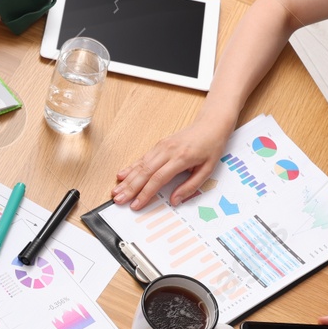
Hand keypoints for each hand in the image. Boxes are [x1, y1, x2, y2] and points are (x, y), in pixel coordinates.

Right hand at [112, 115, 231, 209]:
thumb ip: (190, 186)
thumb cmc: (211, 146)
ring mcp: (161, 147)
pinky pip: (142, 158)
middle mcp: (168, 151)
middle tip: (119, 200)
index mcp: (181, 158)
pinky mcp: (158, 145)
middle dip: (130, 188)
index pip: (158, 178)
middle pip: (145, 172)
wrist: (211, 124)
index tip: (137, 204)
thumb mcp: (207, 169)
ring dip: (127, 180)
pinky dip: (130, 167)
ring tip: (116, 191)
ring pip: (140, 165)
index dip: (145, 193)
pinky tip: (121, 175)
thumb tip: (175, 200)